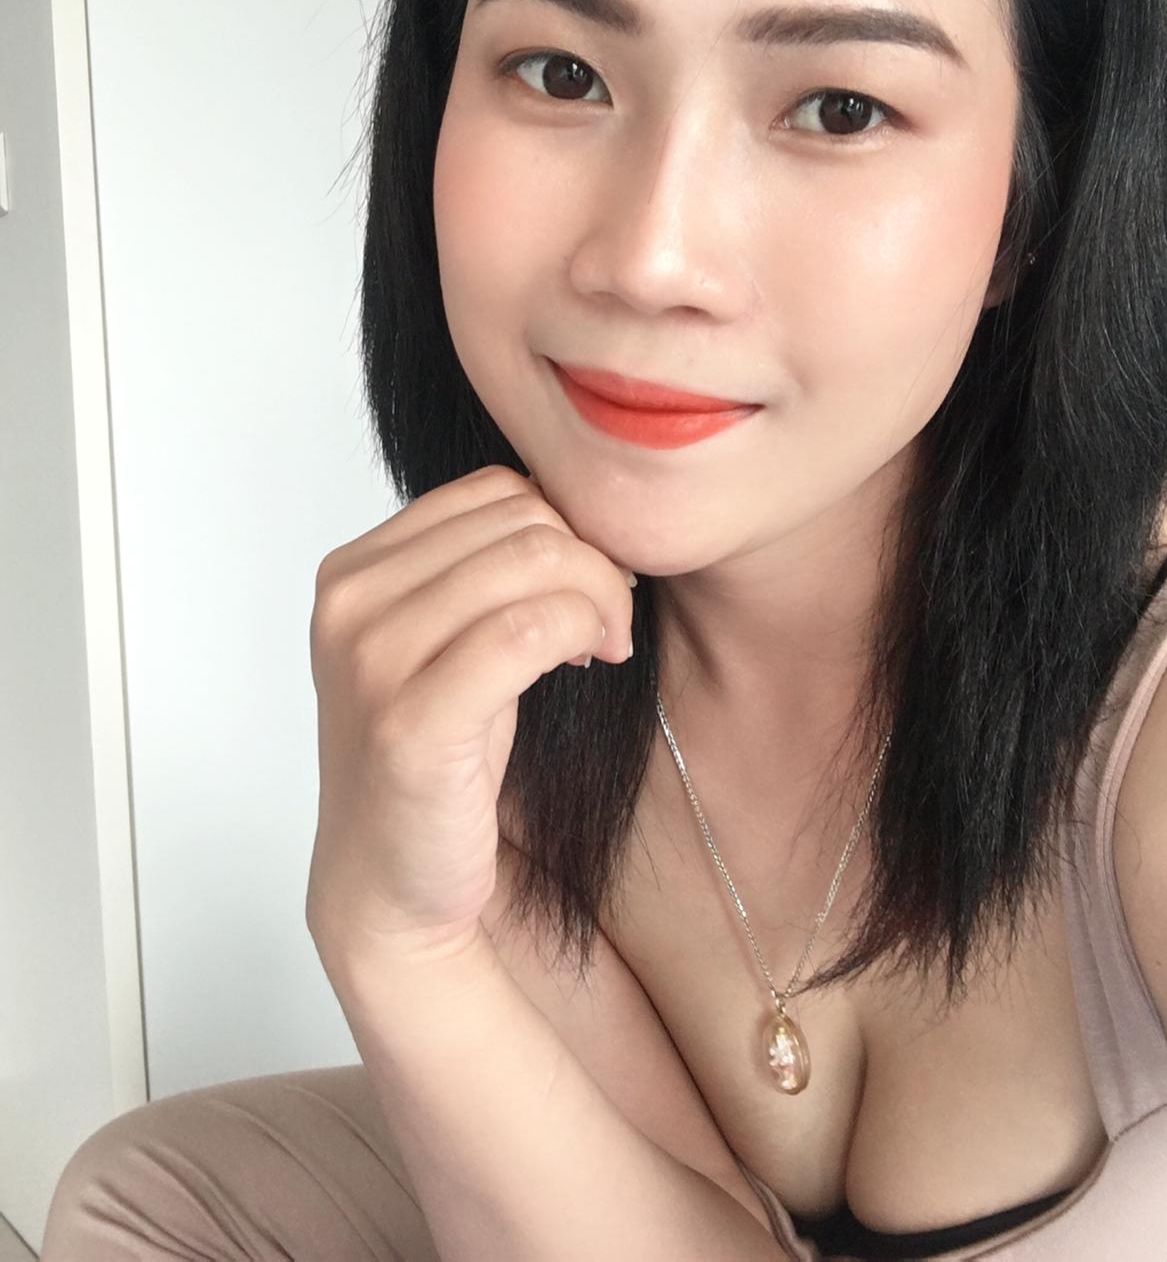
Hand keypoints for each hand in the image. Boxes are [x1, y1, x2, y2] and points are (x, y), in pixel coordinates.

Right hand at [304, 465, 635, 976]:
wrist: (389, 883)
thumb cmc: (435, 755)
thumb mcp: (445, 639)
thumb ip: (483, 567)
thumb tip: (573, 508)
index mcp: (353, 571)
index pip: (494, 491)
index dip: (565, 526)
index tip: (585, 586)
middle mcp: (350, 603)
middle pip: (520, 520)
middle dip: (592, 561)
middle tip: (609, 622)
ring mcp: (371, 661)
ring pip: (532, 563)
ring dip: (598, 597)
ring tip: (604, 645)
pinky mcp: (410, 723)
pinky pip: (526, 632)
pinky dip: (582, 631)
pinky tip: (592, 661)